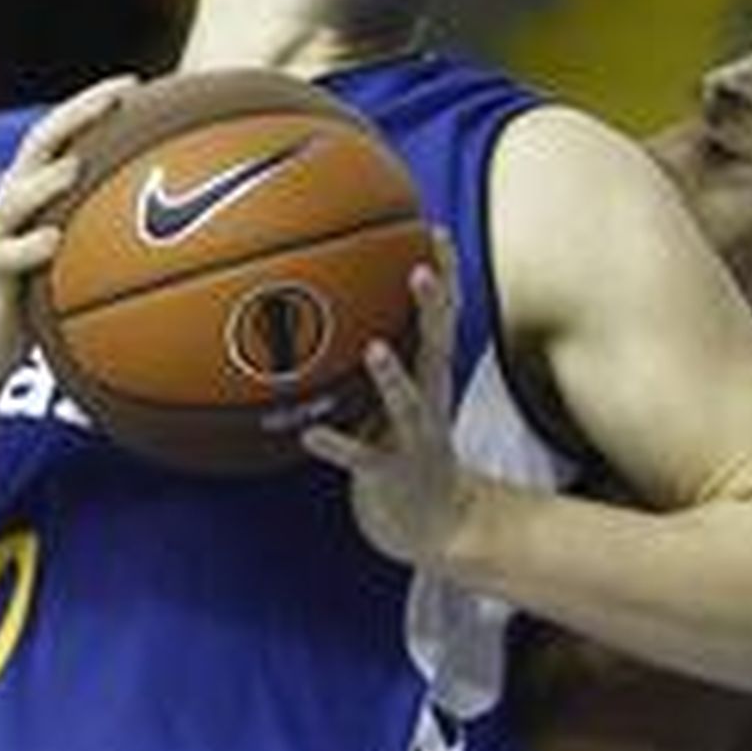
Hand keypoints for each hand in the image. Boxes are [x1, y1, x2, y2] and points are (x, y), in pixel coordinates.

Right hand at [0, 72, 139, 391]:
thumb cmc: (36, 309)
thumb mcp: (75, 267)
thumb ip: (105, 241)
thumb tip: (178, 237)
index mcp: (34, 196)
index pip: (60, 136)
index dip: (91, 106)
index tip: (135, 84)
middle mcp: (10, 206)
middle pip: (38, 146)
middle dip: (76, 116)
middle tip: (116, 98)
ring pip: (16, 197)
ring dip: (47, 181)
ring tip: (78, 168)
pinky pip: (7, 257)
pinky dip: (29, 247)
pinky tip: (53, 242)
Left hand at [303, 235, 470, 570]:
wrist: (432, 522)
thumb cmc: (402, 445)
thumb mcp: (396, 395)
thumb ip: (377, 353)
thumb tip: (325, 305)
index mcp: (429, 375)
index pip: (444, 316)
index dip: (444, 273)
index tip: (432, 228)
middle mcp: (430, 399)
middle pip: (439, 345)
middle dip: (433, 307)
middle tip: (419, 271)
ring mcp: (414, 437)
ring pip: (408, 401)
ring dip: (393, 375)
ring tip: (374, 348)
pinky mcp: (390, 474)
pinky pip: (361, 458)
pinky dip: (337, 445)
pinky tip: (307, 435)